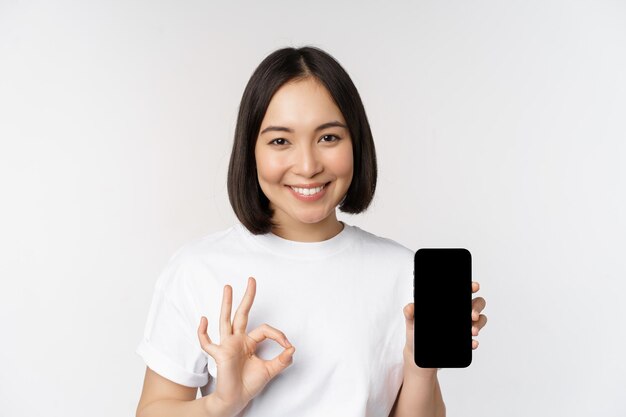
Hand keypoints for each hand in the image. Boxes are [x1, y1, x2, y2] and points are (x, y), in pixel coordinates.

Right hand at [197, 277, 294, 414]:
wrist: (236, 399)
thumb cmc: (249, 384)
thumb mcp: (270, 370)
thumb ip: (282, 360)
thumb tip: (293, 348)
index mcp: (249, 342)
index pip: (265, 329)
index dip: (278, 335)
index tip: (287, 345)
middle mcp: (237, 340)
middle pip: (242, 314)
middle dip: (247, 297)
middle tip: (251, 280)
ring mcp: (227, 345)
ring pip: (225, 320)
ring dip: (227, 304)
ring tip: (228, 287)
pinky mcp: (219, 354)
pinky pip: (207, 343)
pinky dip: (203, 332)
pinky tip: (203, 320)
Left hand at [402, 281, 487, 376]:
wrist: (417, 354)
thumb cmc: (416, 332)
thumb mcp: (411, 320)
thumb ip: (410, 312)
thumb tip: (410, 308)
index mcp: (448, 304)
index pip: (463, 291)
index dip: (471, 286)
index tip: (474, 286)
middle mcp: (459, 313)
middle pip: (476, 303)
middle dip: (477, 307)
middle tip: (471, 315)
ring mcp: (464, 327)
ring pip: (479, 320)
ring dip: (478, 324)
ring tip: (472, 331)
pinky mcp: (464, 341)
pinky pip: (474, 339)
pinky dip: (474, 341)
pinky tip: (472, 343)